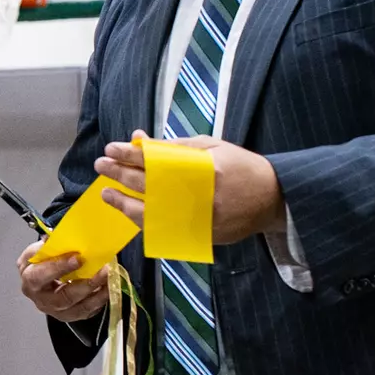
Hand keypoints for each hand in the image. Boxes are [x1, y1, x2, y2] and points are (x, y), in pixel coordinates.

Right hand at [17, 241, 111, 321]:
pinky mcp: (70, 316)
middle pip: (64, 297)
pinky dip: (99, 301)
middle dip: (86, 284)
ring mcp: (57, 311)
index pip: (40, 276)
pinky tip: (108, 289)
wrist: (38, 280)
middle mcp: (42, 300)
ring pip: (79, 308)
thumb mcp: (37, 251)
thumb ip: (47, 246)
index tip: (78, 258)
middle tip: (103, 271)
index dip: (58, 267)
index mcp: (30, 281)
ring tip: (110, 281)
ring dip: (98, 295)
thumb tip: (58, 236)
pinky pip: (87, 312)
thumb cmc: (39, 264)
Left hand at [94, 130, 285, 243]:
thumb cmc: (241, 167)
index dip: (130, 154)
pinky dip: (143, 220)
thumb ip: (174, 146)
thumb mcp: (211, 147)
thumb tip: (138, 139)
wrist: (274, 200)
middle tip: (101, 165)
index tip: (111, 148)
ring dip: (124, 202)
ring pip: (150, 212)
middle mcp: (197, 194)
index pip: (155, 160)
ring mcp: (196, 218)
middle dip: (120, 173)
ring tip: (106, 193)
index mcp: (201, 167)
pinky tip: (129, 211)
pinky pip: (163, 229)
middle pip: (148, 184)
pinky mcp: (197, 235)